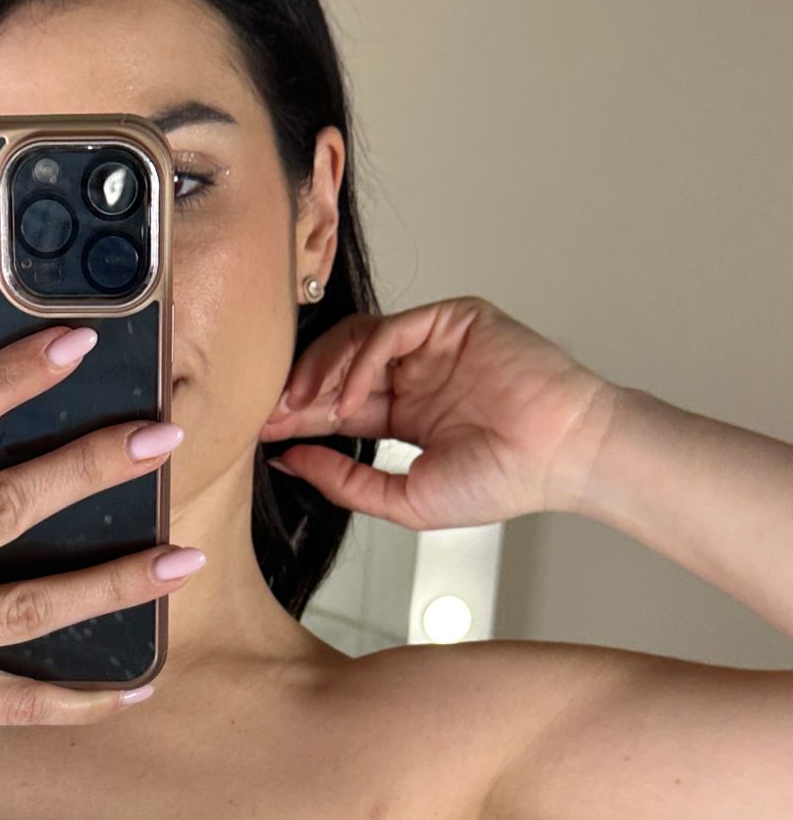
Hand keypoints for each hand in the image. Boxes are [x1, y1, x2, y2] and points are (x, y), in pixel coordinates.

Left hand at [271, 295, 620, 527]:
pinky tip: (348, 397)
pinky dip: (360, 361)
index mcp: (407, 414)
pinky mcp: (452, 321)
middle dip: (298, 392)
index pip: (337, 406)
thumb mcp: (403, 498)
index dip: (298, 418)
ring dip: (320, 371)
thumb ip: (345, 481)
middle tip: (267, 415)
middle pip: (338, 368)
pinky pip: (389, 331)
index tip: (262, 433)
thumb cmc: (501, 481)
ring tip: (299, 407)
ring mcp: (433, 347)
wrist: (558, 456)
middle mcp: (416, 376)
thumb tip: (289, 462)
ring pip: (355, 340)